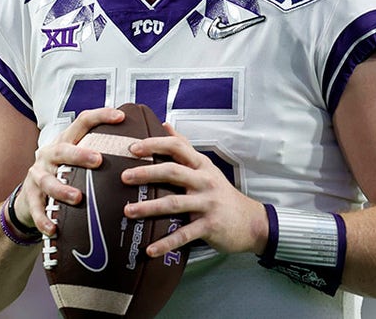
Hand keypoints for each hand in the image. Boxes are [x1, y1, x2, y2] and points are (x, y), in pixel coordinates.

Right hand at [13, 107, 125, 235]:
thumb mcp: (77, 159)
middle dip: (80, 154)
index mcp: (65, 141)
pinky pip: (37, 208)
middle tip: (98, 160)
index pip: (82, 122)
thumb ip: (101, 153)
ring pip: (48, 180)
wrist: (30, 196)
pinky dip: (44, 219)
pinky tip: (53, 228)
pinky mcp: (30, 196)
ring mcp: (38, 175)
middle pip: (62, 150)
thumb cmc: (63, 174)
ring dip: (62, 189)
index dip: (100, 117)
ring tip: (77, 198)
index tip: (120, 117)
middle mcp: (49, 155)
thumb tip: (142, 148)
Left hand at [120, 122, 268, 256]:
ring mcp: (207, 204)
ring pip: (174, 203)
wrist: (251, 222)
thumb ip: (185, 147)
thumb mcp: (206, 167)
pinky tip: (149, 250)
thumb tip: (165, 125)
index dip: (154, 144)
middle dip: (146, 173)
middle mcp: (204, 181)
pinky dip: (166, 243)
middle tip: (124, 177)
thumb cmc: (221, 193)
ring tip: (128, 211)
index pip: (177, 147)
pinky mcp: (209, 226)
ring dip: (149, 208)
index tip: (132, 148)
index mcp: (201, 165)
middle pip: (172, 172)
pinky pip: (184, 235)